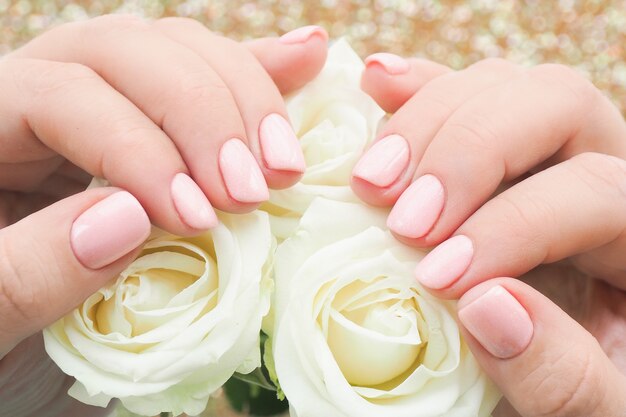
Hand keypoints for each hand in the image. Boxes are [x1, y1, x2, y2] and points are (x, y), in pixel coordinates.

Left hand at [0, 16, 327, 415]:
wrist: (6, 361)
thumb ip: (25, 273)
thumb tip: (127, 217)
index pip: (62, 93)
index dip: (137, 147)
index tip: (195, 219)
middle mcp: (37, 99)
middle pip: (128, 51)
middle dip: (203, 116)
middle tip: (250, 192)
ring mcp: (101, 106)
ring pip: (174, 53)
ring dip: (243, 98)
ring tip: (283, 162)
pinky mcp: (152, 131)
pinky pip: (203, 79)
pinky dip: (257, 75)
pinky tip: (303, 60)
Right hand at [353, 54, 625, 415]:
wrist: (585, 388)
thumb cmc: (596, 396)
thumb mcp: (602, 412)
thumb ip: (565, 377)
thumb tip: (485, 305)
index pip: (595, 190)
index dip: (513, 224)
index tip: (438, 276)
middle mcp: (604, 167)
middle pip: (551, 103)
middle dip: (466, 153)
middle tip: (402, 218)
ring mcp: (543, 152)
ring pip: (500, 87)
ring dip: (425, 122)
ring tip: (372, 181)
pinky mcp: (492, 157)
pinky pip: (461, 97)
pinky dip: (417, 90)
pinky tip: (379, 84)